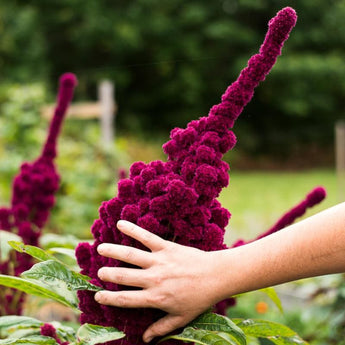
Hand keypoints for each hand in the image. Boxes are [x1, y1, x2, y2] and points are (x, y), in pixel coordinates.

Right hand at [94, 220, 223, 342]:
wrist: (215, 276)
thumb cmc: (199, 299)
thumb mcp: (181, 318)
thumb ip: (161, 327)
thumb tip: (145, 339)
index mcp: (156, 298)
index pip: (126, 299)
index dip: (109, 298)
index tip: (98, 295)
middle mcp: (154, 279)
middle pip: (123, 276)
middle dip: (107, 274)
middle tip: (98, 272)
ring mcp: (159, 261)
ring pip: (131, 255)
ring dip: (113, 250)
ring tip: (100, 248)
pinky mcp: (166, 247)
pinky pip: (147, 237)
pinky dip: (133, 230)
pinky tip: (121, 223)